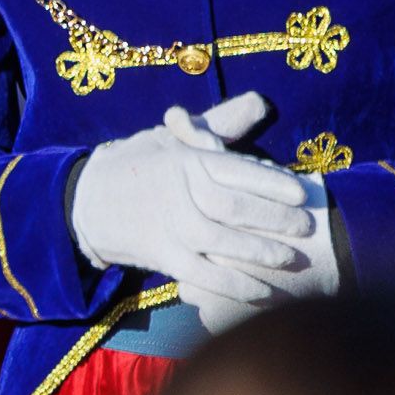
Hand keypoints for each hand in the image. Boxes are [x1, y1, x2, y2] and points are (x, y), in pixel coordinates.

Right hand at [68, 91, 320, 314]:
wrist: (86, 199)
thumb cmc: (139, 163)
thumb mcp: (174, 137)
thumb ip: (220, 124)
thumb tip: (259, 102)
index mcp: (186, 159)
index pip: (236, 170)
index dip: (272, 182)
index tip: (302, 192)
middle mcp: (179, 191)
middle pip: (234, 207)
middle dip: (275, 219)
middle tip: (308, 227)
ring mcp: (169, 225)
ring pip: (222, 241)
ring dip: (261, 253)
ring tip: (292, 258)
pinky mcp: (162, 255)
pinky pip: (203, 274)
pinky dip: (234, 285)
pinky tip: (263, 292)